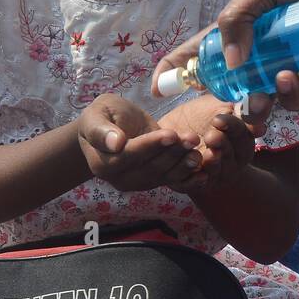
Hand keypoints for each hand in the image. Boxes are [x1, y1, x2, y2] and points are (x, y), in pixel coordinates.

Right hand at [78, 93, 204, 192]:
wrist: (108, 129)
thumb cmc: (101, 117)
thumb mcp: (95, 115)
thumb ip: (100, 129)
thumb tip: (115, 143)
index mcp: (102, 163)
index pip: (129, 156)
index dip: (150, 146)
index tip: (170, 133)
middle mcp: (120, 179)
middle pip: (150, 168)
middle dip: (173, 153)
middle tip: (193, 138)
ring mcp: (138, 183)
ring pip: (164, 175)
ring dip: (184, 164)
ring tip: (199, 148)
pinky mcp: (153, 181)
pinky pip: (172, 182)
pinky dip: (189, 178)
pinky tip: (204, 171)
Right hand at [153, 0, 298, 122]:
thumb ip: (237, 21)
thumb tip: (228, 64)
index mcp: (243, 31)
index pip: (203, 54)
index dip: (179, 71)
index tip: (158, 89)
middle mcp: (268, 50)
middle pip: (250, 90)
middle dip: (251, 106)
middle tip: (253, 105)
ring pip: (286, 95)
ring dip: (285, 96)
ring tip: (288, 78)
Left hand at [156, 94, 260, 193]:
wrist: (168, 137)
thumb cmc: (197, 118)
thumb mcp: (214, 107)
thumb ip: (231, 105)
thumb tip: (258, 100)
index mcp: (241, 141)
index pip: (242, 134)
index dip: (233, 127)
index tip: (218, 119)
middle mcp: (232, 161)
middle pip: (230, 153)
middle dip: (222, 144)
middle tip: (211, 136)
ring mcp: (215, 175)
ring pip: (216, 170)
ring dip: (213, 162)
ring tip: (206, 154)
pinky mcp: (195, 185)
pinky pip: (197, 184)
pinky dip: (195, 180)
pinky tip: (194, 173)